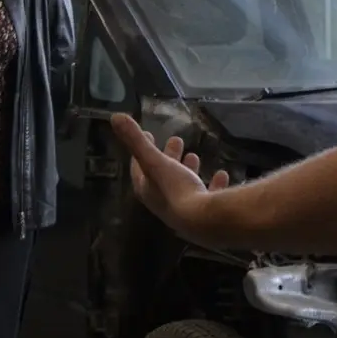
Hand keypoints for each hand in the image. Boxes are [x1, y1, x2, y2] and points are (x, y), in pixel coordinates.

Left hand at [109, 113, 230, 238]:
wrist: (202, 221)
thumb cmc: (174, 189)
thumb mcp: (154, 161)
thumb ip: (136, 140)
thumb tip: (115, 117)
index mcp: (148, 190)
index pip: (139, 169)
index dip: (141, 151)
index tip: (148, 134)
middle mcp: (163, 201)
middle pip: (163, 175)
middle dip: (168, 156)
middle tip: (176, 140)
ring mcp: (185, 209)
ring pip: (184, 186)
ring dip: (187, 170)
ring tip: (193, 155)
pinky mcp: (205, 214)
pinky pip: (208, 196)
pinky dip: (213, 184)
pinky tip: (221, 174)